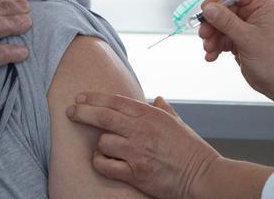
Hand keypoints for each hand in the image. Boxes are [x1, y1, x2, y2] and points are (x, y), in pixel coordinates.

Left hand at [67, 94, 218, 198]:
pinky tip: (102, 160)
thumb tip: (157, 99)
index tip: (81, 97)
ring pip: (103, 142)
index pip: (116, 101)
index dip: (95, 97)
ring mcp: (138, 152)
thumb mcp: (178, 124)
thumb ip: (164, 110)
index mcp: (152, 115)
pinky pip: (105, 165)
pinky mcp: (135, 173)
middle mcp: (142, 131)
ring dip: (99, 143)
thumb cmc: (192, 151)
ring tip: (103, 146)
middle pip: (103, 116)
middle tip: (70, 111)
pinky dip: (100, 162)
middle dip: (82, 112)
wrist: (203, 176)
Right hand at [198, 0, 273, 120]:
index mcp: (262, 5)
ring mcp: (246, 27)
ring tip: (209, 49)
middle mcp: (254, 13)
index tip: (206, 10)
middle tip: (204, 35)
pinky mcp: (240, 40)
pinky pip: (222, 37)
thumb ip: (226, 21)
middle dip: (212, 23)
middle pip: (224, 8)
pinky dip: (215, 45)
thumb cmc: (272, 61)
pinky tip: (212, 56)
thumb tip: (209, 8)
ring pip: (220, 24)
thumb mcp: (247, 38)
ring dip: (212, 36)